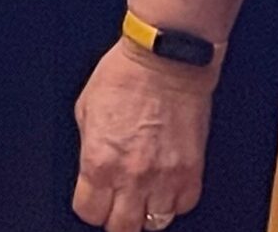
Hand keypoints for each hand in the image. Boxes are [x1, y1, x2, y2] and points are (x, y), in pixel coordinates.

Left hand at [73, 41, 214, 229]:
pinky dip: (173, 201)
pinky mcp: (192, 172)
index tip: (92, 200)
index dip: (88, 207)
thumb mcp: (86, 110)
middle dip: (115, 218)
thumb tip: (91, 170)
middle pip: (122, 227)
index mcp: (98, 160)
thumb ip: (88, 148)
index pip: (89, 213)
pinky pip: (183, 206)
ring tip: (141, 194)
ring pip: (155, 223)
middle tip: (115, 204)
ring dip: (145, 211)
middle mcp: (132, 176)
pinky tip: (164, 185)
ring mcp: (165, 178)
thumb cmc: (124, 76)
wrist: (166, 62)